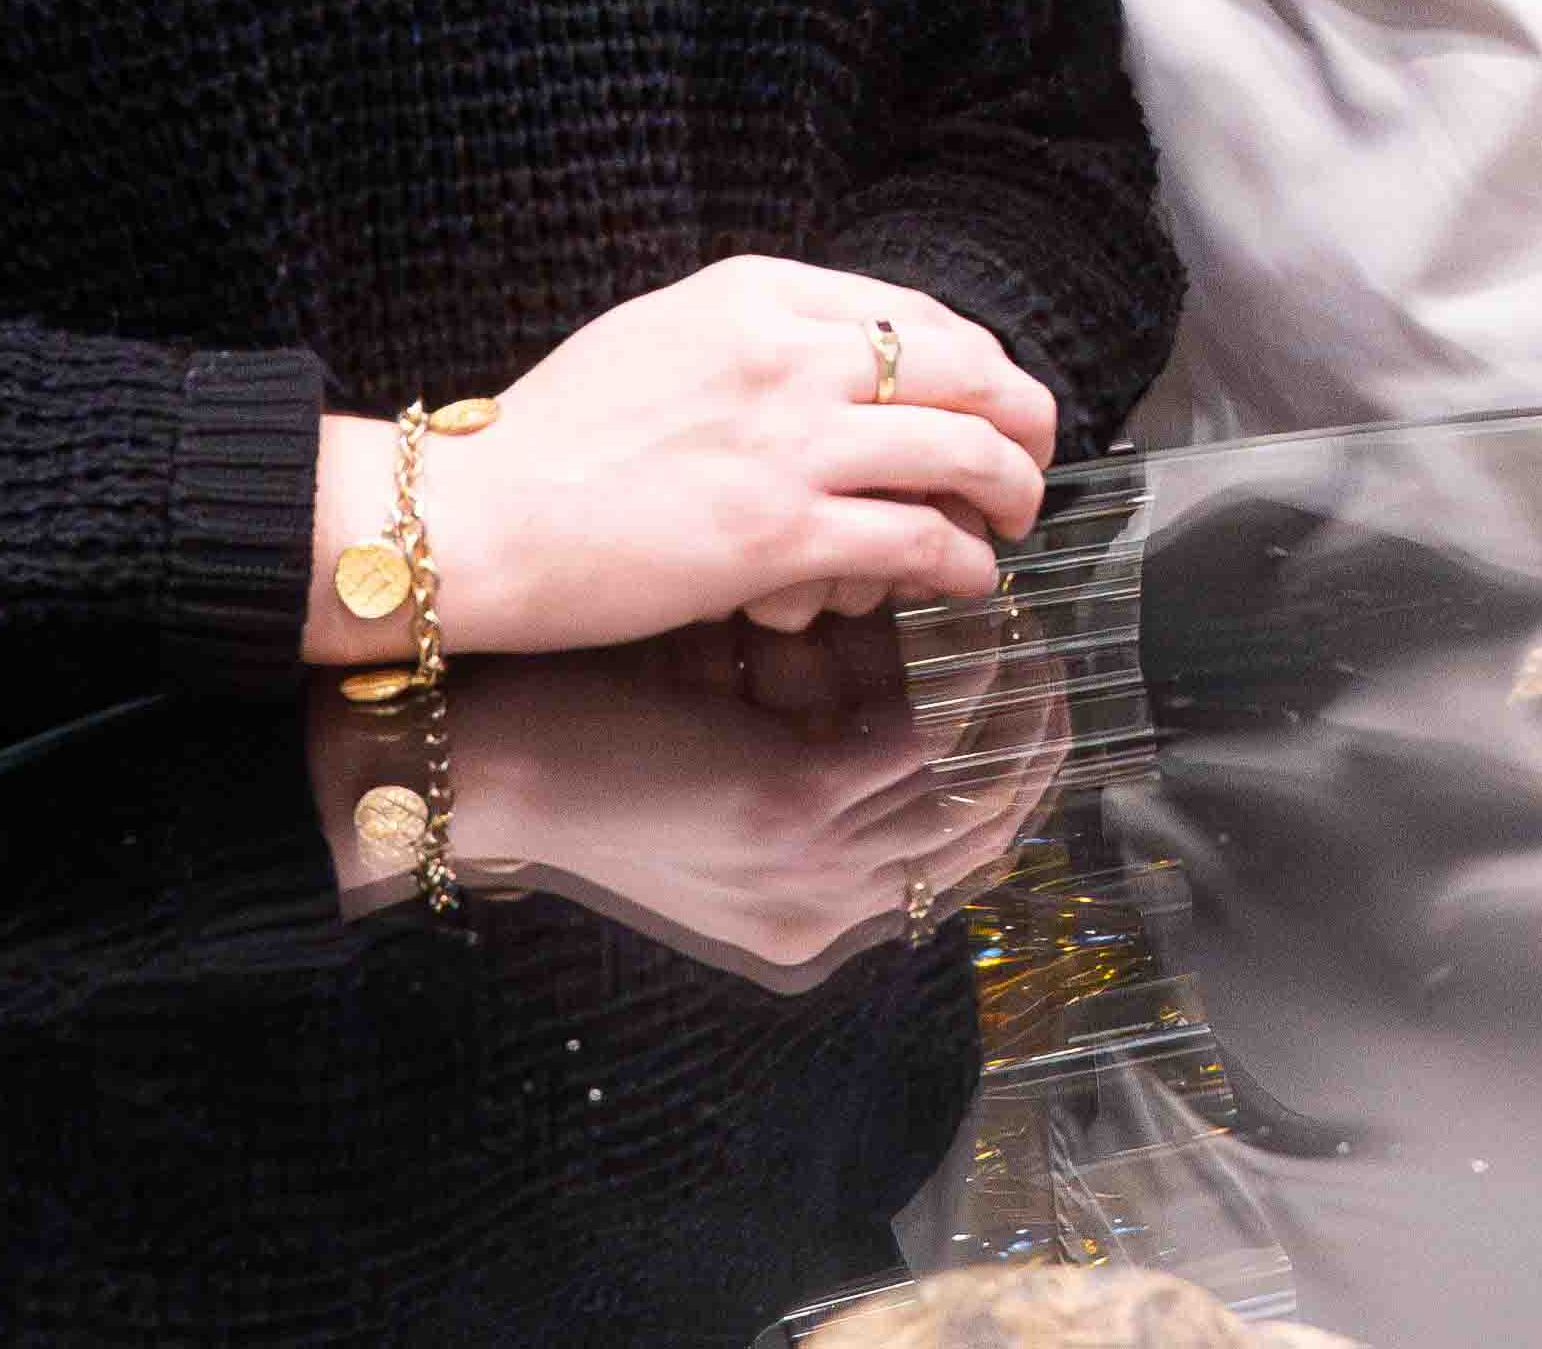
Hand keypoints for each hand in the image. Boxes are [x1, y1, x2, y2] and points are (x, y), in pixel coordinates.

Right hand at [312, 258, 1061, 663]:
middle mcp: (790, 354)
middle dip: (1022, 415)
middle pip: (965, 369)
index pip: (916, 313)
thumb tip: (832, 360)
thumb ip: (751, 335)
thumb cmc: (552, 439)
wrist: (479, 517)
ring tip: (1014, 517)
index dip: (976, 360)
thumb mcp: (659, 334)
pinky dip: (963, 560)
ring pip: (963, 451)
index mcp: (757, 294)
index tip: (991, 394)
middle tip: (1035, 454)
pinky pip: (919, 540)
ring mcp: (792, 443)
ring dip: (1010, 488)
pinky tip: (967, 575)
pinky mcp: (784, 534)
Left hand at [334, 613, 1060, 988]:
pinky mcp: (793, 810)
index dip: (1002, 775)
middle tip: (1057, 650)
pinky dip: (966, 679)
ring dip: (1018, 704)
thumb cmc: (592, 735)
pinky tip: (978, 616)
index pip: (949, 865)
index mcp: (805, 924)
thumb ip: (819, 709)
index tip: (1029, 687)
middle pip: (982, 836)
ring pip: (973, 792)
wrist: (483, 764)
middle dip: (1033, 739)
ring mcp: (811, 873)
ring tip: (1033, 621)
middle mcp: (821, 918)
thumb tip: (908, 628)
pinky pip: (927, 741)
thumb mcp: (730, 741)